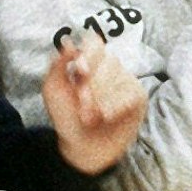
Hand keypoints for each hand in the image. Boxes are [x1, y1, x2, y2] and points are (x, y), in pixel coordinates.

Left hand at [43, 28, 147, 174]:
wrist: (80, 147)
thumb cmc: (67, 118)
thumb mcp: (53, 91)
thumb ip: (58, 65)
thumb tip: (68, 43)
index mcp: (89, 62)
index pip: (95, 44)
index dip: (90, 55)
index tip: (79, 71)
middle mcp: (109, 68)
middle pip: (108, 62)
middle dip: (92, 86)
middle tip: (82, 106)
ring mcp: (126, 81)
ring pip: (120, 78)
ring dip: (102, 100)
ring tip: (91, 117)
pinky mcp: (138, 98)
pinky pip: (131, 93)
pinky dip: (116, 106)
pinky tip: (107, 117)